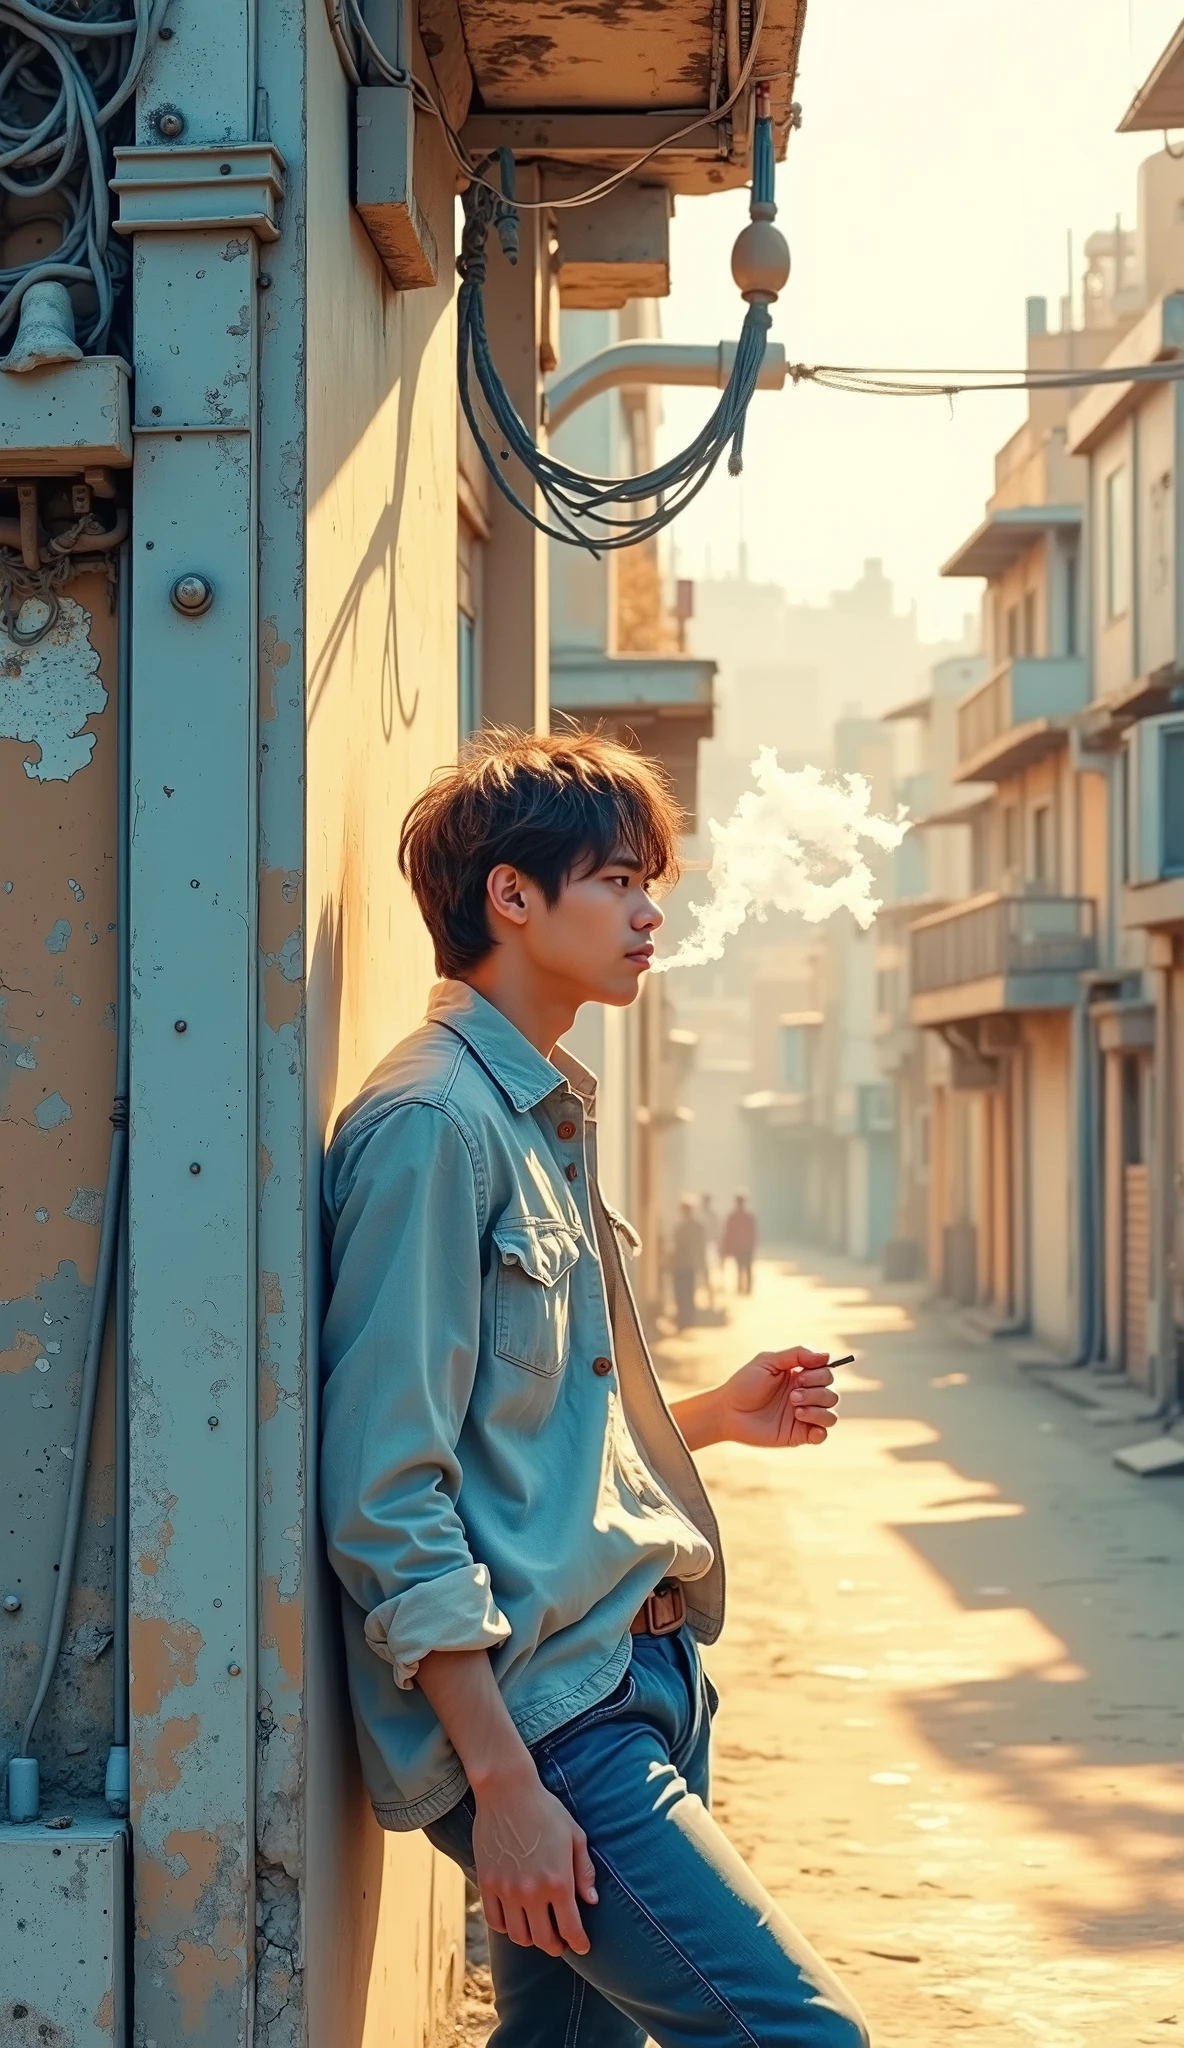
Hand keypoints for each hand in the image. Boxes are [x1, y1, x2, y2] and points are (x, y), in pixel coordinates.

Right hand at [472, 1760, 597, 1955]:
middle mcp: (532, 1891)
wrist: (507, 1790)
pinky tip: (515, 1918)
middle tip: (561, 1943)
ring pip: (519, 1936)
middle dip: (556, 1946)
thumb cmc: (546, 1810)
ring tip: (538, 1930)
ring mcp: (506, 1889)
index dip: (579, 1943)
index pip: (571, 1929)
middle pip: (544, 1940)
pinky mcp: (487, 1883)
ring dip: (531, 1938)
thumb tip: (591, 1901)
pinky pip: (495, 1921)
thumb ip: (584, 1871)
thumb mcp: (574, 1835)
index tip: (582, 1947)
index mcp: (558, 1881)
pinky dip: (507, 1927)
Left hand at [701, 1347, 839, 1449]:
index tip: (799, 1375)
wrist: (727, 1411)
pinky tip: (801, 1420)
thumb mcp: (768, 1361)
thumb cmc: (744, 1384)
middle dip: (815, 1392)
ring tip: (794, 1408)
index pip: (826, 1372)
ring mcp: (803, 1416)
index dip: (819, 1374)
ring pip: (831, 1414)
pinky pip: (822, 1434)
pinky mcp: (799, 1434)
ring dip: (817, 1409)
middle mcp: (805, 1395)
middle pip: (831, 1392)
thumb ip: (797, 1354)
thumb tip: (826, 1355)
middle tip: (792, 1395)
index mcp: (800, 1376)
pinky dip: (820, 1429)